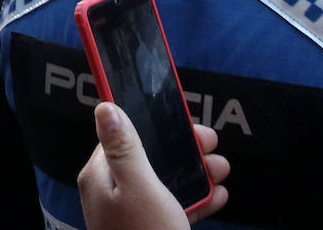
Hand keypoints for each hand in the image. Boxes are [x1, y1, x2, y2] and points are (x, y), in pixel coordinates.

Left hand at [78, 102, 228, 229]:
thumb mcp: (139, 187)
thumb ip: (123, 148)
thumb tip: (105, 107)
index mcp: (101, 176)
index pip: (122, 136)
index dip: (154, 126)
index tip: (184, 120)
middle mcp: (111, 193)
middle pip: (148, 159)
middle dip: (182, 150)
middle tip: (212, 144)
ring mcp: (130, 214)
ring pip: (163, 183)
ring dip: (194, 174)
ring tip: (221, 169)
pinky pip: (172, 208)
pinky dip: (196, 201)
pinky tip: (218, 196)